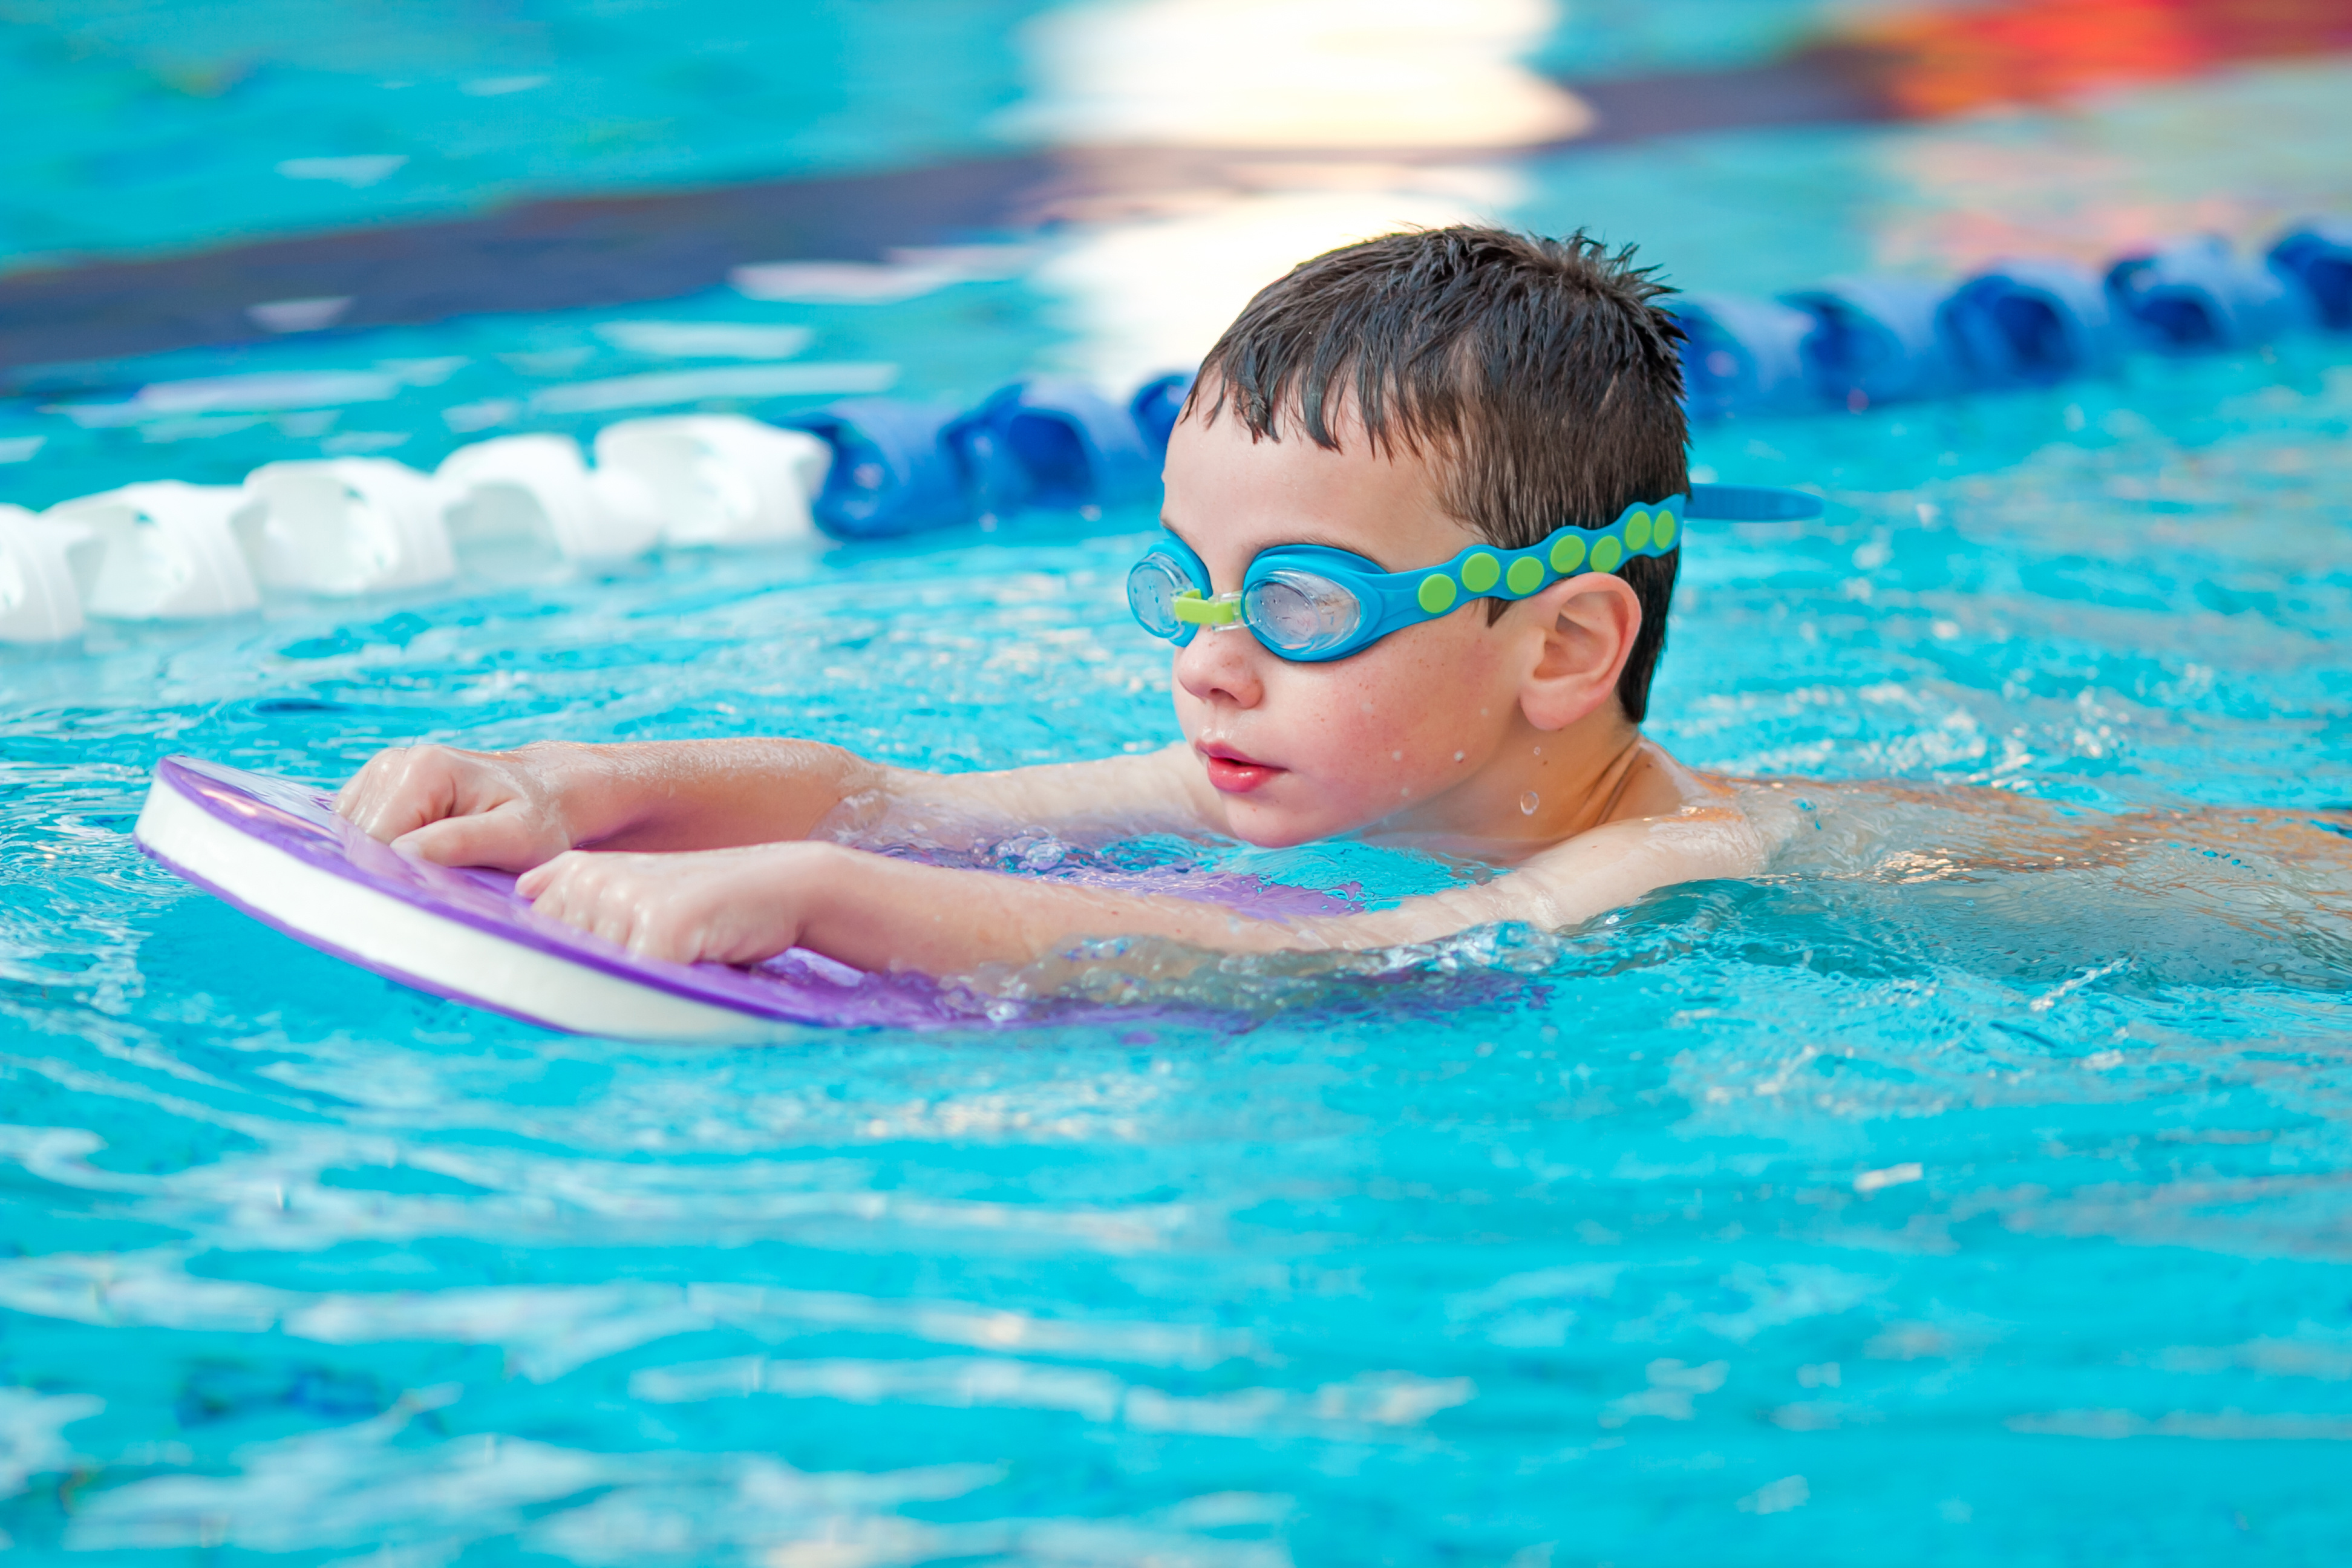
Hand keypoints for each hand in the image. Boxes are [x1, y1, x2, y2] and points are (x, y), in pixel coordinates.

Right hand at [336, 743, 585, 870]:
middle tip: (437, 891)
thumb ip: (462, 843)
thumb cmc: (539, 817)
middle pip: (357, 839)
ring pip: (351, 839)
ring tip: (436, 873)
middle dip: (387, 872)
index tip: (424, 901)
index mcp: (422, 771)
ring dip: (383, 865)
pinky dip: (381, 856)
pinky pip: (357, 835)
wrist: (544, 792)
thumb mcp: (517, 836)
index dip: (392, 877)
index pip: (375, 840)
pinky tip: (421, 862)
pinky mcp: (376, 793)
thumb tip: (402, 852)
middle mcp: (392, 765)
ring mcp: (379, 776)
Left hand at [515, 842, 835, 963]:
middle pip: (565, 968)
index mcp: (577, 872)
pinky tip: (692, 966)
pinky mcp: (662, 926)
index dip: (566, 969)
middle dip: (603, 982)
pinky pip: (637, 988)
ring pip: (599, 982)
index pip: (537, 944)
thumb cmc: (706, 901)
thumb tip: (524, 896)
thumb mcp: (634, 887)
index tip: (609, 963)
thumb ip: (574, 891)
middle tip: (660, 958)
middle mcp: (591, 880)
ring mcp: (624, 900)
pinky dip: (661, 995)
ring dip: (635, 990)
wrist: (780, 885)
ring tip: (679, 959)